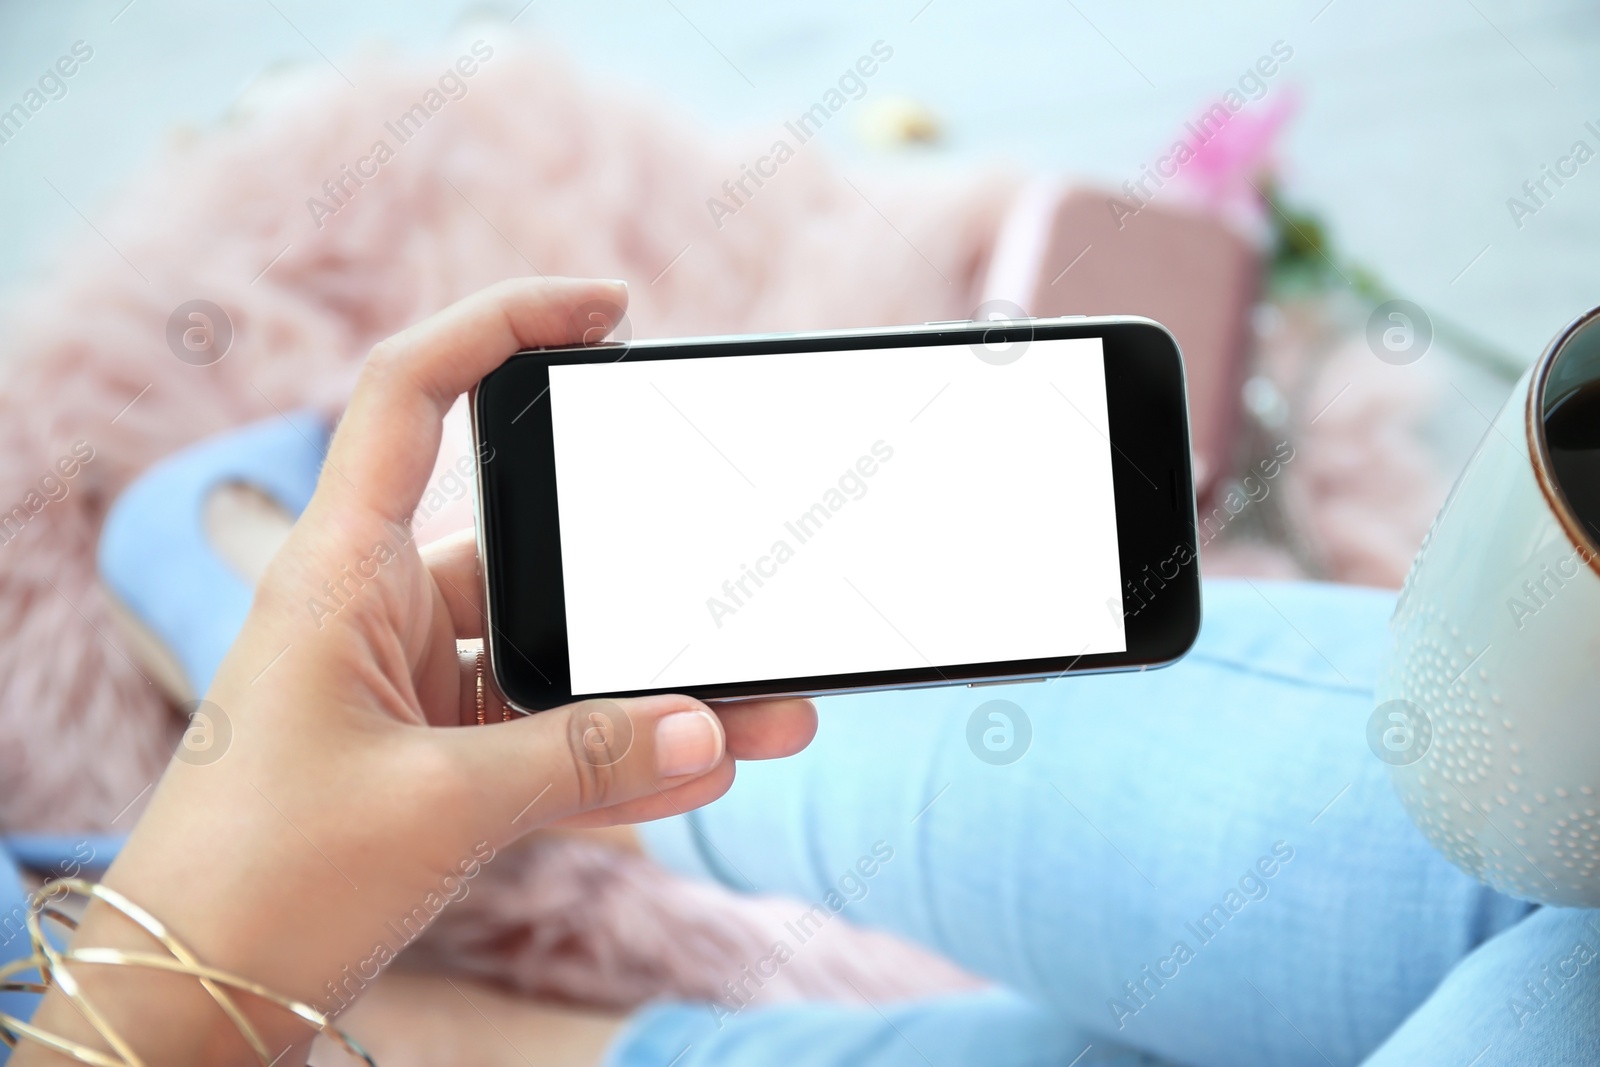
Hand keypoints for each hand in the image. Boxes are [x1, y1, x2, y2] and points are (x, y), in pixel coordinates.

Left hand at [16, 278, 815, 1064]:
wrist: (193, 995)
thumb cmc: (261, 878)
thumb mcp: (436, 806)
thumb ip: (584, 762)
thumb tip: (711, 730)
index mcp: (340, 572)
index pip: (408, 395)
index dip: (500, 325)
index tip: (604, 311)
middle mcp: (379, 613)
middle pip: (533, 554)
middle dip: (643, 582)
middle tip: (739, 591)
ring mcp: (411, 691)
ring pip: (555, 661)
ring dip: (651, 690)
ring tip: (764, 711)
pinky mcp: (434, 762)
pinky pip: (548, 739)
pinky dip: (620, 756)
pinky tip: (706, 770)